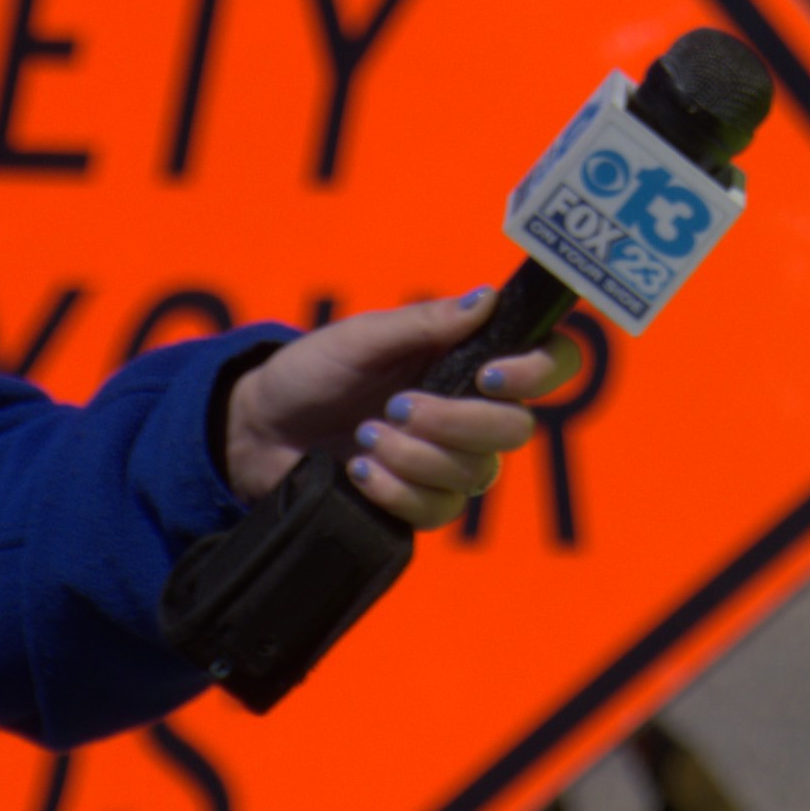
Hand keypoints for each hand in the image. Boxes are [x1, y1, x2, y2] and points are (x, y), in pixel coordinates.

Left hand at [223, 294, 557, 529]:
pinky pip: (439, 512)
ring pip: (478, 475)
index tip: (490, 374)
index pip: (548, 362)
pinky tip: (359, 474)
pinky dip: (396, 492)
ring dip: (416, 457)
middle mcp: (472, 412)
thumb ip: (425, 322)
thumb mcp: (362, 337)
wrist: (261, 429)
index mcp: (468, 359)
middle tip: (396, 406)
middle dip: (456, 422)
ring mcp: (449, 463)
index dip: (539, 370)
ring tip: (366, 438)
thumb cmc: (314, 371)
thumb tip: (489, 298)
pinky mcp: (421, 504)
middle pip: (517, 428)